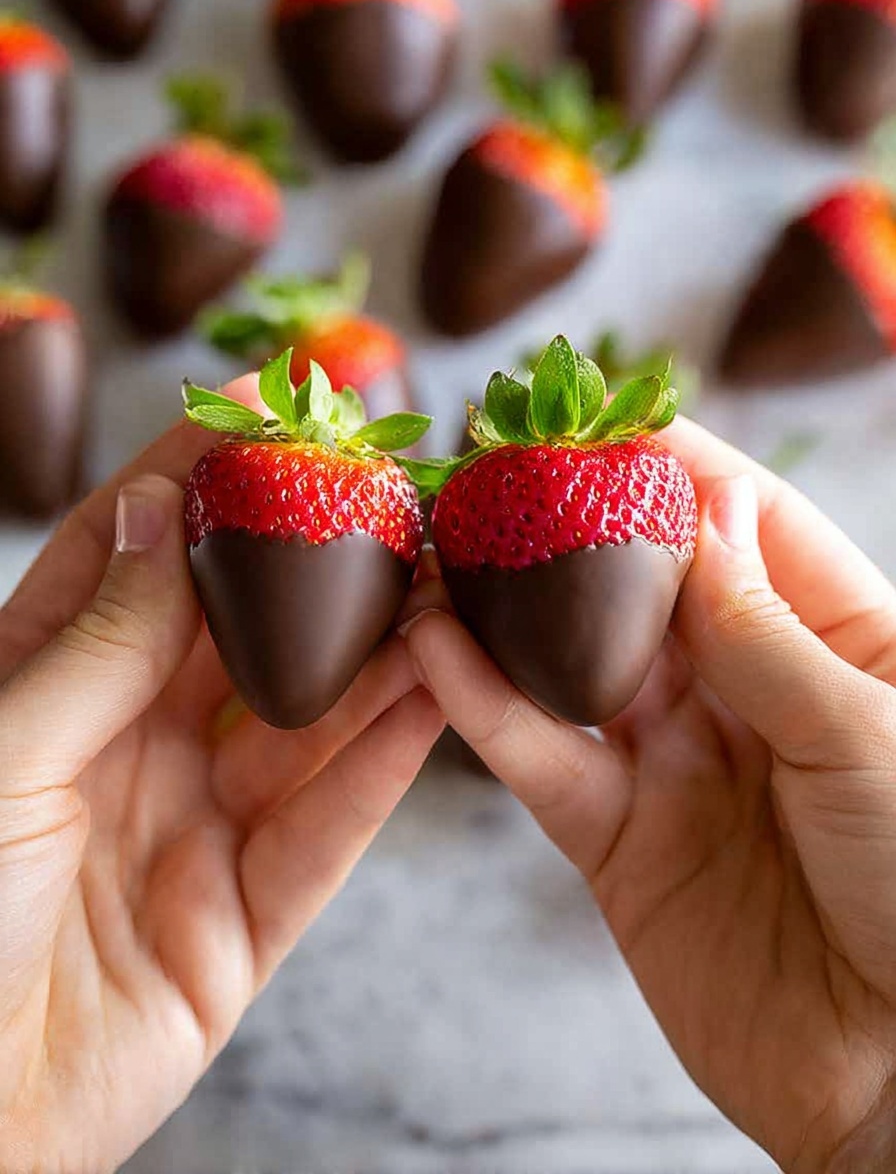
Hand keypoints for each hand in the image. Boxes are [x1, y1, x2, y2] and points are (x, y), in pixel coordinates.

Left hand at [0, 382, 442, 1173]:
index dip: (199, 478)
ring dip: (379, 653)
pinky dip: (390, 760)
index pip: (134, 556)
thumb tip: (163, 510)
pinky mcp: (244, 921)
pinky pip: (331, 827)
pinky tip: (445, 691)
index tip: (268, 409)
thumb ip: (100, 643)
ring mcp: (190, 832)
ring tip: (448, 578)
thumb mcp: (2, 757)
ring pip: (305, 721)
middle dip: (315, 560)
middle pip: (240, 632)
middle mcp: (124, 748)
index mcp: (43, 692)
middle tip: (394, 490)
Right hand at [404, 417, 895, 1173]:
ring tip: (438, 549)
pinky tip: (436, 655)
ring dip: (505, 611)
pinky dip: (486, 710)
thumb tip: (692, 518)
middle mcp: (746, 690)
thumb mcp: (866, 738)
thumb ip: (764, 634)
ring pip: (573, 664)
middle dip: (569, 527)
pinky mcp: (617, 841)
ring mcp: (676, 762)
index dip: (668, 468)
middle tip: (489, 470)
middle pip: (642, 585)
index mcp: (833, 643)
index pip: (740, 525)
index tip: (591, 417)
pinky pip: (542, 761)